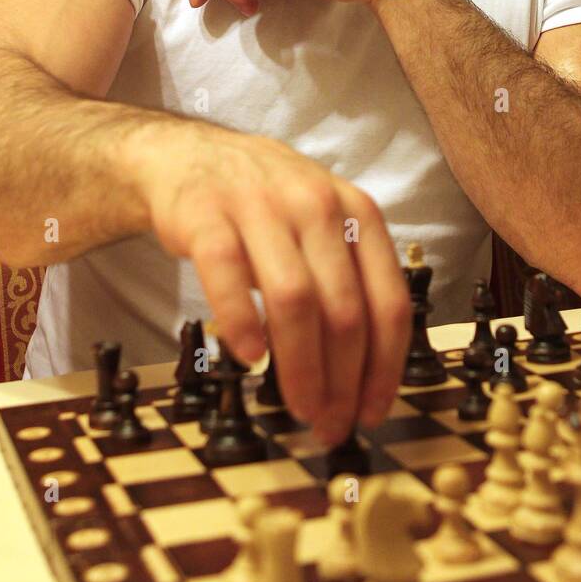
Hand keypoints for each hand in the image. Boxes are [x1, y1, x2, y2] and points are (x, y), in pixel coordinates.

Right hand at [139, 123, 411, 445]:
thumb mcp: (323, 228)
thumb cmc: (266, 207)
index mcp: (357, 212)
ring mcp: (261, 205)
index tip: (372, 411)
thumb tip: (367, 377)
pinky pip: (227, 274)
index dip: (385, 368)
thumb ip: (348, 284)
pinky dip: (240, 322)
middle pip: (345, 309)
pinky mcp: (206, 213)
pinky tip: (249, 358)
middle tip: (331, 424)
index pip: (389, 302)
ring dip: (300, 365)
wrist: (191, 157)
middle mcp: (317, 204)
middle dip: (342, 381)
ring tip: (298, 406)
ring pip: (294, 298)